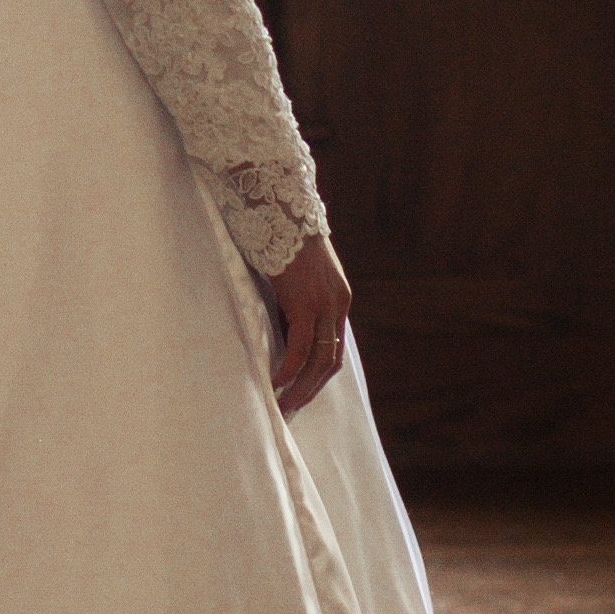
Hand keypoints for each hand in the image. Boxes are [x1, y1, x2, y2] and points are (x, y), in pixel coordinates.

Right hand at [264, 232, 351, 413]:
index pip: (333, 346)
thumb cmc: (280, 236)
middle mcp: (338, 303)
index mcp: (339, 298)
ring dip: (301, 386)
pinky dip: (289, 369)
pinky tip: (276, 382)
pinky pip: (300, 347)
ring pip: (319, 359)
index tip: (300, 391)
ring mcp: (325, 303)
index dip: (318, 374)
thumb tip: (280, 333)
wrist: (279, 206)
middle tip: (291, 407)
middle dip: (311, 388)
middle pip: (331, 359)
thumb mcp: (294, 277)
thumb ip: (293, 303)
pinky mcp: (306, 302)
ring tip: (283, 404)